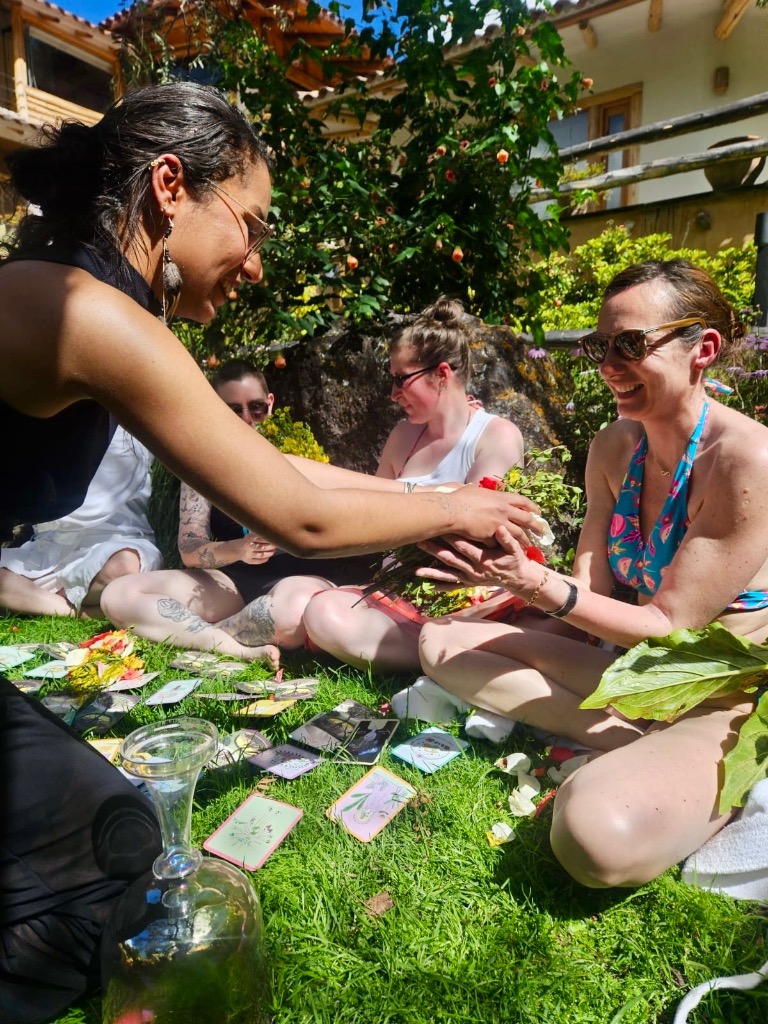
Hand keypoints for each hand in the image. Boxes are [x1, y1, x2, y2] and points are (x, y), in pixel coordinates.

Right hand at [235, 533, 276, 564]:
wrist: (237, 549)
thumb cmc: (248, 541)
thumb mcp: (252, 535)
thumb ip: (260, 535)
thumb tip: (272, 536)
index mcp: (249, 538)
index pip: (260, 538)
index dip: (268, 539)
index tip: (274, 539)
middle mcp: (248, 546)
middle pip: (261, 547)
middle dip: (270, 547)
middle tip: (275, 546)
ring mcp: (248, 554)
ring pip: (260, 555)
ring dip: (269, 553)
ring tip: (273, 551)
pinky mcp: (249, 560)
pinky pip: (258, 561)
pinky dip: (264, 559)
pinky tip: (268, 556)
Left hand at [417, 524, 540, 595]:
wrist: (519, 579)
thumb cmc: (516, 560)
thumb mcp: (515, 549)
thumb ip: (507, 539)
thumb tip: (500, 528)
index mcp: (483, 558)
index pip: (464, 546)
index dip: (452, 537)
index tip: (440, 528)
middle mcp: (474, 570)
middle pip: (451, 559)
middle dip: (435, 551)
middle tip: (420, 542)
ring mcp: (470, 578)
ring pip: (449, 574)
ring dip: (433, 572)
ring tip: (417, 571)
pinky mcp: (469, 584)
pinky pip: (454, 586)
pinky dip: (442, 587)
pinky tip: (430, 587)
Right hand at [446, 485, 540, 546]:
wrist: (452, 511)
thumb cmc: (459, 499)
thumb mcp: (473, 490)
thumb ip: (481, 491)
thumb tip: (479, 487)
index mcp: (502, 498)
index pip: (523, 501)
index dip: (533, 507)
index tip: (538, 513)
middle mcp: (504, 510)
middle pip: (527, 519)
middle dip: (537, 526)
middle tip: (542, 532)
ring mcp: (499, 524)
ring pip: (519, 534)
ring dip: (525, 540)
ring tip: (530, 546)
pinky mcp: (492, 536)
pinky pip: (501, 543)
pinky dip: (504, 546)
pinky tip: (508, 551)